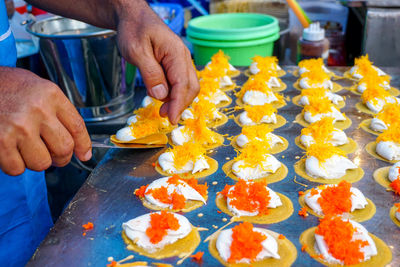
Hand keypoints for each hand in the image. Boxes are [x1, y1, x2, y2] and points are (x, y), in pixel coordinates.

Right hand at [0, 67, 91, 175]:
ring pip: (41, 163)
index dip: (83, 146)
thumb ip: (57, 111)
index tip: (84, 154)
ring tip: (26, 148)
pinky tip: (10, 151)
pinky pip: (17, 168)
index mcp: (51, 95)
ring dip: (34, 161)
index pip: (78, 127)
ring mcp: (19, 126)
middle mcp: (38, 110)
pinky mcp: (0, 140)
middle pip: (64, 149)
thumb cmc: (6, 87)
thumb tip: (76, 143)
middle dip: (59, 158)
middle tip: (50, 154)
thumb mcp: (38, 89)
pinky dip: (14, 165)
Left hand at [115, 0, 198, 123]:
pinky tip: (162, 96)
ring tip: (162, 109)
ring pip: (187, 86)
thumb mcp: (136, 51)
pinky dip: (174, 93)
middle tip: (165, 116)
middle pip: (191, 87)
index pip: (182, 84)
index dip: (178, 104)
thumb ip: (150, 74)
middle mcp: (183, 57)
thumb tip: (161, 95)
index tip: (172, 120)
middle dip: (180, 104)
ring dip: (177, 100)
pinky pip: (180, 82)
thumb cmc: (133, 29)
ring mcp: (180, 60)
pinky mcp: (175, 64)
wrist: (133, 16)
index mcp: (176, 53)